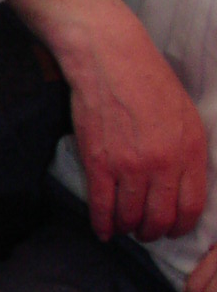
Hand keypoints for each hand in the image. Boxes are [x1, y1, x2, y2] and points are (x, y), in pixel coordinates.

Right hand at [12, 0, 206, 241]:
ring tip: (124, 226)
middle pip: (160, 219)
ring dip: (128, 228)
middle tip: (146, 232)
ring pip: (131, 217)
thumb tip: (184, 183)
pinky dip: (102, 224)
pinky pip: (102, 207)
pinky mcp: (100, 163)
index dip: (181, 226)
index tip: (172, 229)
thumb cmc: (149, 80)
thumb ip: (188, 151)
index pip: (192, 206)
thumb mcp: (186, 114)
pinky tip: (103, 230)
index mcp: (190, 149)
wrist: (111, 59)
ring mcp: (130, 165)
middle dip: (153, 232)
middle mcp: (163, 163)